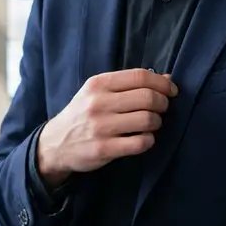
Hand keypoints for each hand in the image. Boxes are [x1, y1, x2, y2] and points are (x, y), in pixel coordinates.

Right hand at [36, 68, 177, 186]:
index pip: (140, 76)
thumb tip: (166, 78)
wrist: (55, 144)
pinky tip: (144, 139)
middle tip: (162, 109)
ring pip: (147, 120)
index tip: (171, 91)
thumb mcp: (97, 93)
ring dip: (157, 123)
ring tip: (152, 125)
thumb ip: (128, 84)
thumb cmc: (82, 115)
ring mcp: (101, 127)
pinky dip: (149, 141)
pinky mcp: (104, 149)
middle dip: (163, 103)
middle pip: (148, 97)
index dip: (162, 83)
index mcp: (98, 84)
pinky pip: (140, 143)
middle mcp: (99, 103)